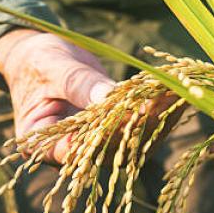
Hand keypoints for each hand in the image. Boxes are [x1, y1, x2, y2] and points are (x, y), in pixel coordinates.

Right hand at [0, 29, 177, 164]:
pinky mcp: (114, 133)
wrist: (40, 58)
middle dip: (138, 125)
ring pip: (129, 144)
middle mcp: (71, 154)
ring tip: (176, 94)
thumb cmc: (36, 62)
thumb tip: (109, 96)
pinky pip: (138, 130)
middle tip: (164, 101)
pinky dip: (157, 112)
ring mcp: (95, 146)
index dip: (103, 138)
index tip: (129, 116)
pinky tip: (174, 94)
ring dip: (156, 120)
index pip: (74, 152)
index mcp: (44, 145)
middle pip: (109, 150)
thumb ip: (78, 84)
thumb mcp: (52, 68)